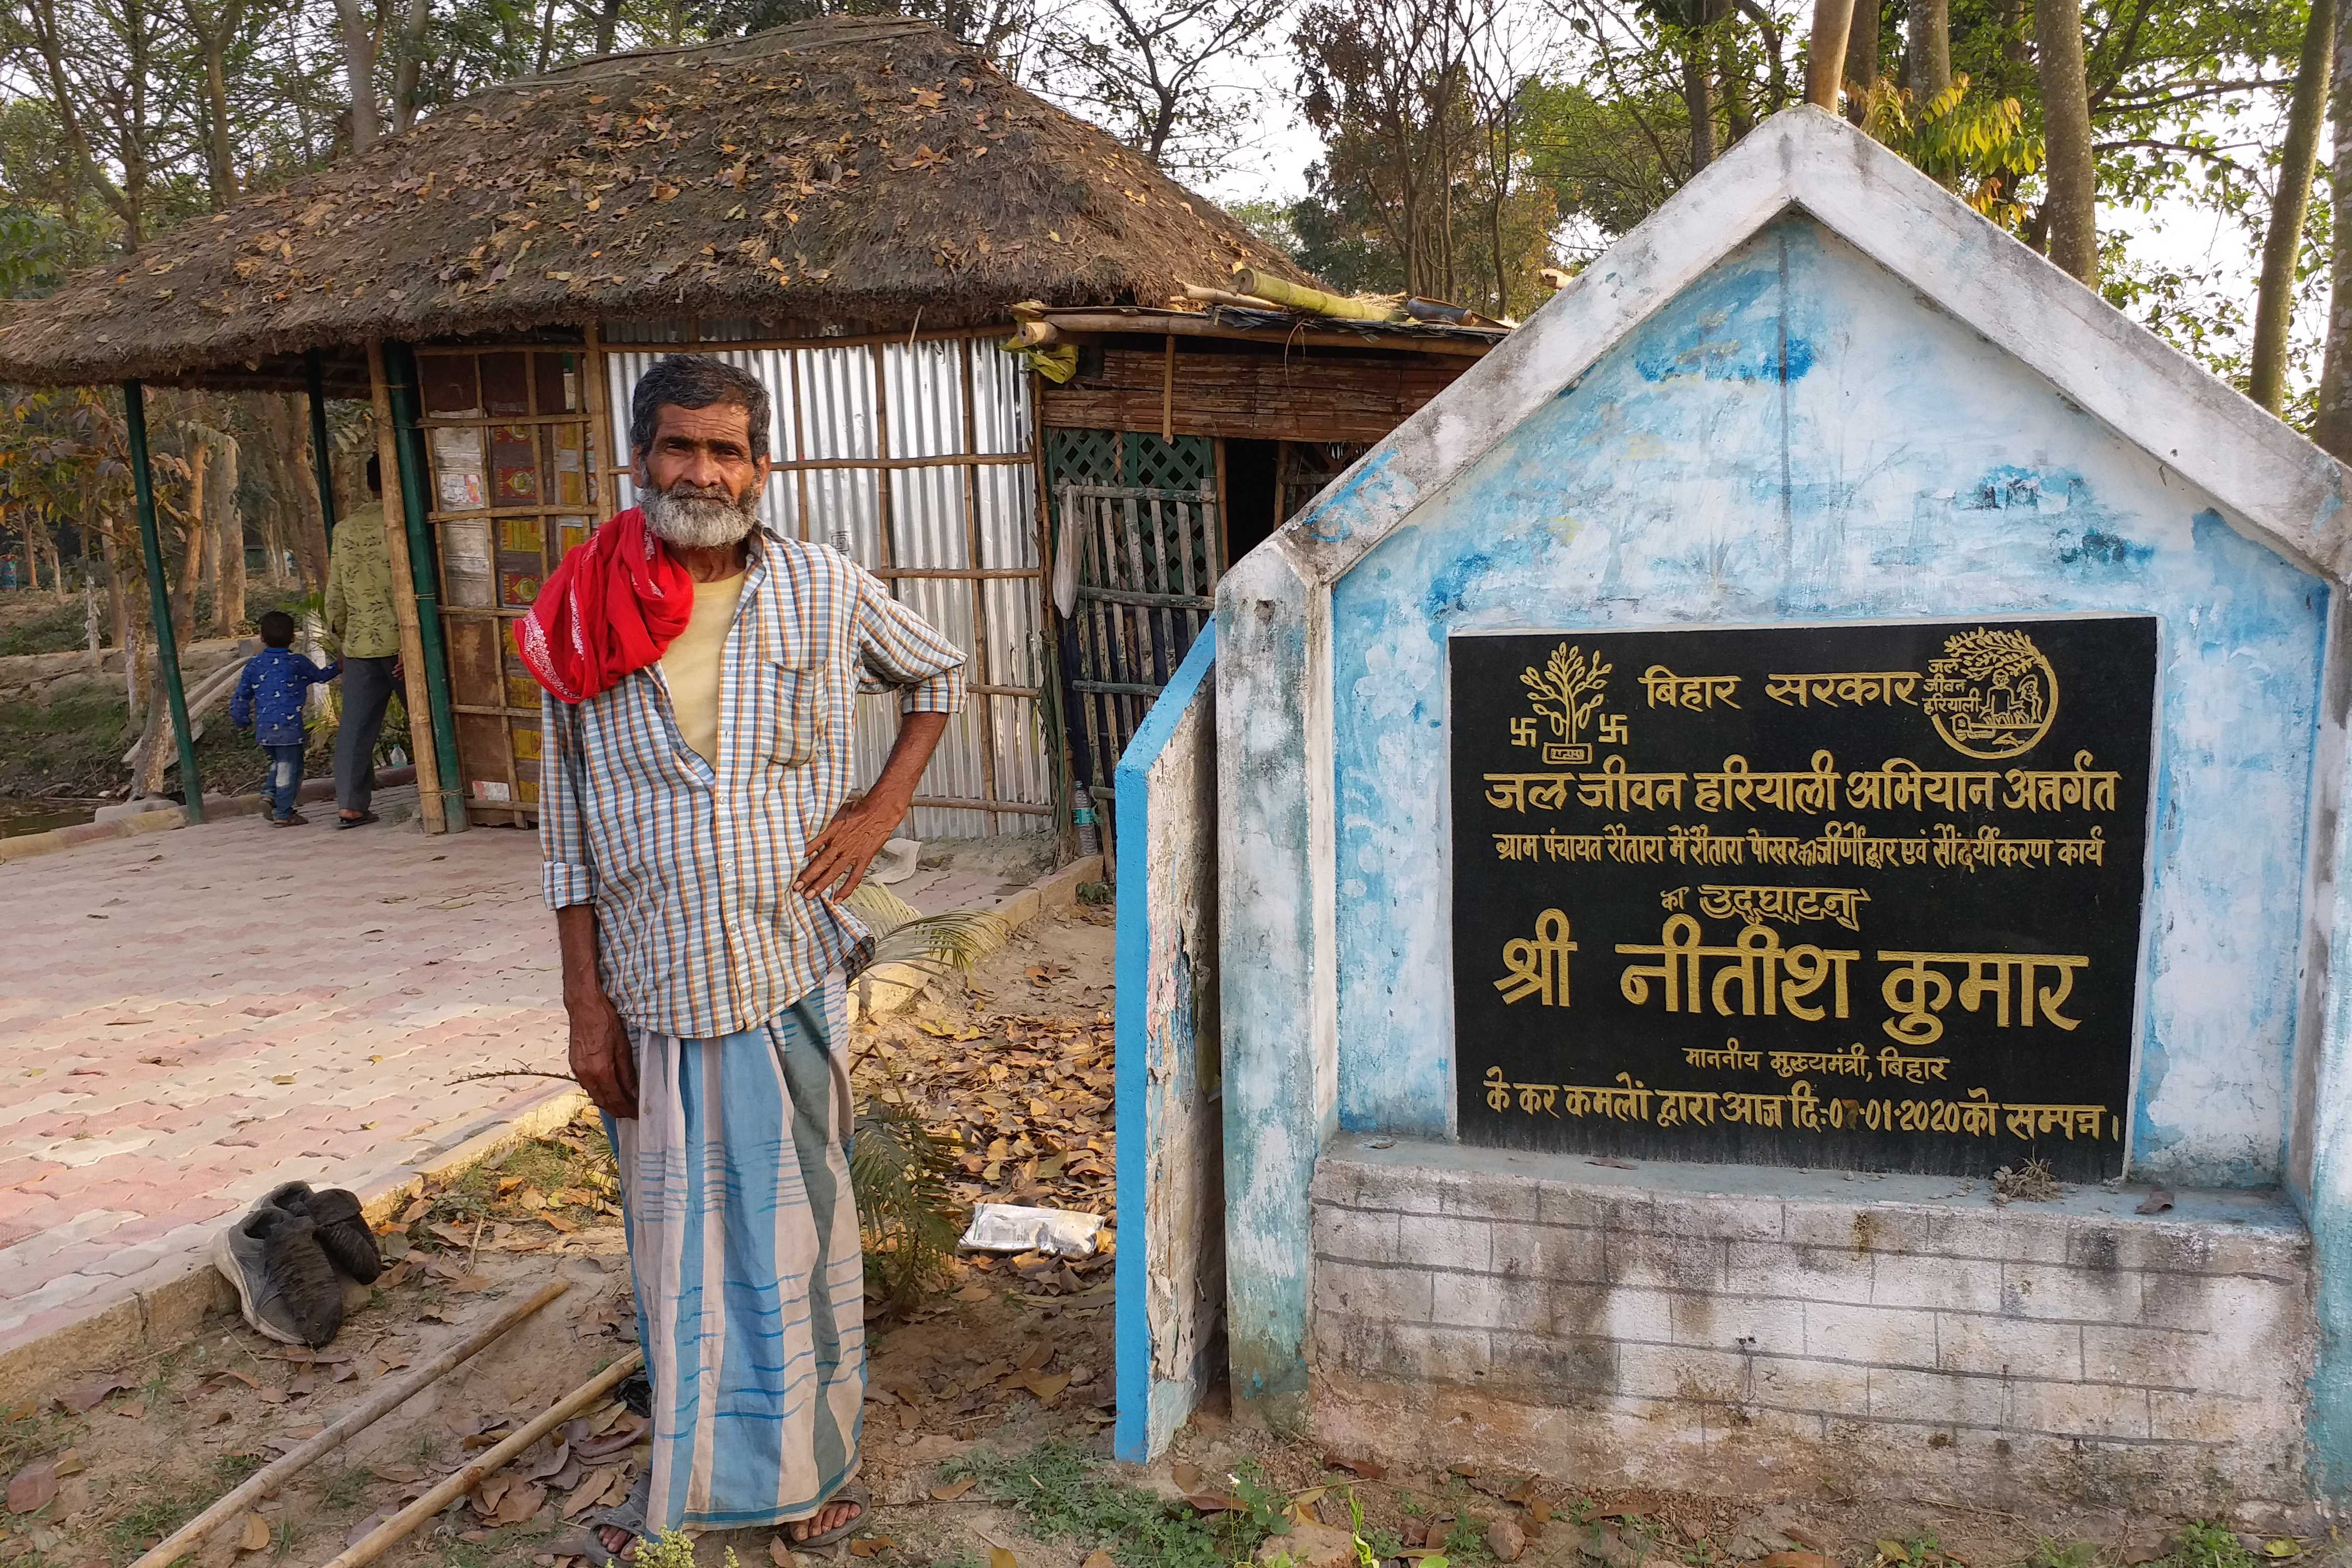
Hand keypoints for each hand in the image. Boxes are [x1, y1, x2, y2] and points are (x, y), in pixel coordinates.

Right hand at [567, 988, 638, 1118]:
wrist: (584, 1007)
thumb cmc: (606, 1022)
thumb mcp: (623, 1047)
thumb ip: (627, 1073)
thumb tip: (633, 1092)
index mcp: (600, 1070)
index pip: (615, 1098)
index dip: (627, 1109)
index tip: (637, 1114)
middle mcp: (585, 1074)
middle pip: (602, 1101)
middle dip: (617, 1110)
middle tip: (631, 1114)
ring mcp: (577, 1071)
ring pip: (594, 1095)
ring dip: (607, 1103)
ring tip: (621, 1106)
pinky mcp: (573, 1065)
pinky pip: (587, 1086)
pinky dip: (598, 1093)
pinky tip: (607, 1092)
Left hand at [795, 789, 904, 899]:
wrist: (880, 811)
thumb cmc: (860, 808)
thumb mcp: (838, 811)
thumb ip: (826, 821)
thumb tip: (813, 823)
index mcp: (832, 831)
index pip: (813, 845)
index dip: (802, 856)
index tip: (789, 864)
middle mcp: (839, 844)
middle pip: (820, 862)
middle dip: (807, 876)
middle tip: (796, 887)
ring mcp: (851, 854)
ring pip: (834, 872)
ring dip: (821, 885)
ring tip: (810, 895)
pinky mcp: (863, 859)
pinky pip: (853, 878)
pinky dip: (846, 889)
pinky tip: (837, 899)